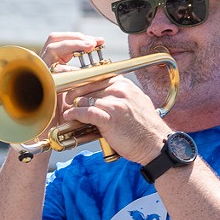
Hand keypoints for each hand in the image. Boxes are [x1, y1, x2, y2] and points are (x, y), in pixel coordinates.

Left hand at [40, 32, 168, 164]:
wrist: (155, 144)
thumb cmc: (144, 128)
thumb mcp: (134, 102)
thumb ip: (119, 94)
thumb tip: (102, 92)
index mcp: (123, 84)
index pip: (95, 75)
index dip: (80, 81)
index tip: (71, 85)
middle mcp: (118, 89)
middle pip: (86, 84)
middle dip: (73, 92)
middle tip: (65, 98)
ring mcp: (114, 102)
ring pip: (84, 98)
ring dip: (73, 105)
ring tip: (67, 110)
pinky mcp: (109, 117)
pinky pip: (85, 112)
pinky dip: (74, 114)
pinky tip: (69, 117)